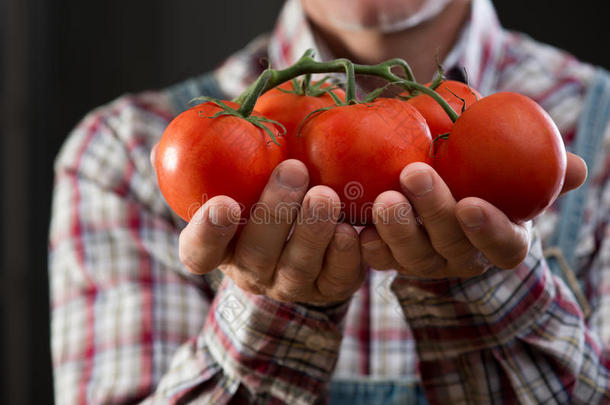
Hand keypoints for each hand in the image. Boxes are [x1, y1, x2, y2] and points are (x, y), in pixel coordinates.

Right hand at [163, 154, 364, 304]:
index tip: (223, 203)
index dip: (208, 232)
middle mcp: (253, 271)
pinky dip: (344, 254)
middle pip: (257, 253)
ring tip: (326, 195)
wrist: (300, 251)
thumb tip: (160, 149)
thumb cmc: (258, 206)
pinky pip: (337, 277)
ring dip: (312, 231)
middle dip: (274, 211)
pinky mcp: (330, 289)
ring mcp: (291, 284)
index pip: (200, 251)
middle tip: (293, 170)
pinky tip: (351, 229)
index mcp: (220, 248)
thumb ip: (202, 166)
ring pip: (298, 266)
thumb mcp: (229, 186)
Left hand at [360, 153, 586, 277]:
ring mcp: (425, 261)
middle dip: (432, 212)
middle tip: (413, 175)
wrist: (442, 187)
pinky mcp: (392, 258)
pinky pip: (379, 259)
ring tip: (383, 198)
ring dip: (397, 229)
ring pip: (412, 256)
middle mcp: (462, 256)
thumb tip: (577, 167)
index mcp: (500, 238)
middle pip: (450, 244)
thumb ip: (545, 167)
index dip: (488, 230)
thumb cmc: (485, 178)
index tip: (471, 204)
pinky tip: (356, 227)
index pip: (504, 246)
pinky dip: (368, 246)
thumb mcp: (516, 169)